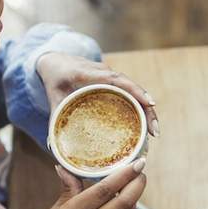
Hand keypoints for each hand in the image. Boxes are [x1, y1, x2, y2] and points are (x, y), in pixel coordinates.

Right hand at [11, 159, 147, 208]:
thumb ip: (68, 189)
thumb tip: (66, 165)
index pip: (103, 191)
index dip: (124, 175)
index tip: (137, 163)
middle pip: (123, 204)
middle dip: (137, 185)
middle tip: (142, 173)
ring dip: (134, 200)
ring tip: (131, 187)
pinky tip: (121, 208)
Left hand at [36, 53, 159, 136]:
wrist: (55, 60)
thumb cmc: (54, 79)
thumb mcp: (52, 97)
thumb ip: (54, 119)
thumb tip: (55, 148)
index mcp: (87, 73)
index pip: (115, 79)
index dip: (134, 90)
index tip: (149, 104)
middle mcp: (104, 72)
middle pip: (131, 87)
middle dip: (146, 108)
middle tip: (154, 131)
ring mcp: (111, 74)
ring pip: (134, 90)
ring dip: (147, 109)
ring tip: (154, 131)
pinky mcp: (115, 80)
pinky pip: (131, 91)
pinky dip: (141, 105)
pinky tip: (148, 121)